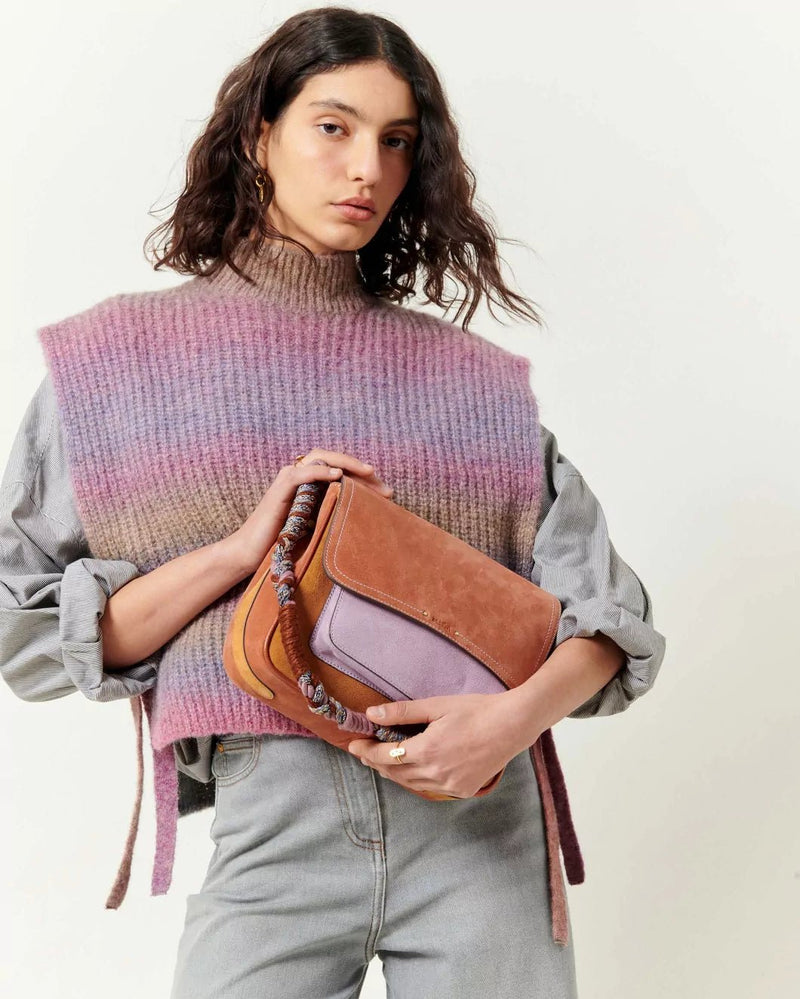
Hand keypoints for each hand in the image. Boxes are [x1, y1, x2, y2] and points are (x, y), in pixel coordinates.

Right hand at [225, 448, 392, 574]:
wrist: (251, 555)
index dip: (364, 479)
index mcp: (310, 484)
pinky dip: (320, 471)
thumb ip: (335, 515)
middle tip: (385, 488)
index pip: (341, 471)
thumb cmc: (284, 544)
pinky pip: (302, 473)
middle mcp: (299, 476)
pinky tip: (338, 475)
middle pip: (334, 460)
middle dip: (361, 470)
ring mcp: (288, 479)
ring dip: (346, 464)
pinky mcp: (279, 489)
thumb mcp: (318, 528)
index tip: (387, 494)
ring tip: (368, 473)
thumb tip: (367, 518)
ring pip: (320, 459)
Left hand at [346, 692, 526, 798]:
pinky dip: (417, 780)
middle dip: (376, 763)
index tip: (353, 745)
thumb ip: (402, 712)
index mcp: (427, 751)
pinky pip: (431, 788)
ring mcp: (451, 786)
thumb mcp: (437, 705)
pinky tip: (413, 770)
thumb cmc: (476, 710)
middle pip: (395, 773)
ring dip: (394, 773)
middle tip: (363, 752)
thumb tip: (371, 714)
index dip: (366, 752)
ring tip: (382, 761)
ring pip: (412, 784)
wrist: (512, 725)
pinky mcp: (463, 790)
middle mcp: (436, 774)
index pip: (385, 757)